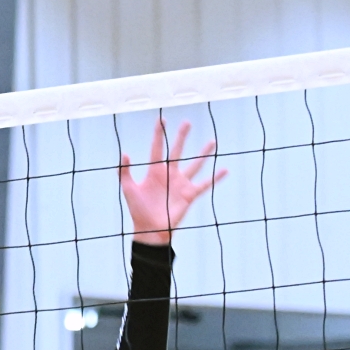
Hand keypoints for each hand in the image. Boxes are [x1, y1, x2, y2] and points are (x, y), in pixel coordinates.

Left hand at [121, 119, 225, 245]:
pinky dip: (216, 178)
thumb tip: (125, 154)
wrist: (149, 229)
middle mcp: (169, 174)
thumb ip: (124, 172)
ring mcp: (181, 184)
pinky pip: (205, 184)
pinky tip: (224, 169)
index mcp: (154, 171)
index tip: (161, 120)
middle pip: (177, 151)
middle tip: (187, 122)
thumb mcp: (129, 189)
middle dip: (182, 137)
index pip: (157, 148)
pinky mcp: (189, 195)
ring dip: (203, 154)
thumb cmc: (138, 210)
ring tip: (212, 141)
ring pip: (195, 164)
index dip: (159, 135)